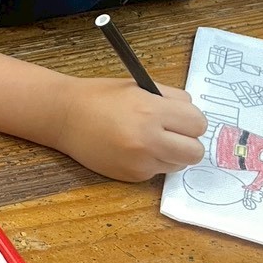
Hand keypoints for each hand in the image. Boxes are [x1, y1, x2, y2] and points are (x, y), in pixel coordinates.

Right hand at [55, 77, 207, 180]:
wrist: (64, 116)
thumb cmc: (100, 98)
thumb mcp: (138, 87)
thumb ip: (170, 99)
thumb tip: (193, 116)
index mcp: (151, 111)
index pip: (198, 123)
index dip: (191, 120)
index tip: (180, 119)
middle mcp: (148, 139)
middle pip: (195, 151)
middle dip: (188, 142)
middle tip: (172, 133)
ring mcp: (140, 162)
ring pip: (178, 164)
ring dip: (171, 154)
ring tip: (149, 141)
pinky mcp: (131, 176)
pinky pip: (157, 172)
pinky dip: (151, 162)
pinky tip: (132, 150)